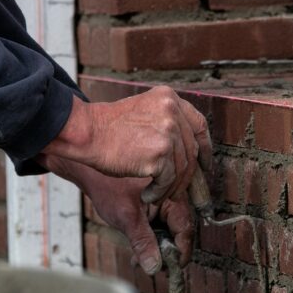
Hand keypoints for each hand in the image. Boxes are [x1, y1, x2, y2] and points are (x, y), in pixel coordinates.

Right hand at [42, 86, 212, 207]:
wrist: (87, 132)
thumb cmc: (108, 127)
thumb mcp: (143, 111)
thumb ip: (165, 122)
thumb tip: (187, 147)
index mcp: (169, 98)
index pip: (199, 124)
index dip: (205, 147)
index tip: (205, 164)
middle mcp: (172, 111)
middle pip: (191, 150)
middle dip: (188, 174)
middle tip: (180, 189)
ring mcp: (167, 131)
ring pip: (182, 168)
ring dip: (171, 186)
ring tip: (158, 193)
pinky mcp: (159, 153)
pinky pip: (168, 180)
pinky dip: (160, 192)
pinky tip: (148, 195)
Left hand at [50, 157, 197, 273]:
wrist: (91, 170)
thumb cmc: (108, 186)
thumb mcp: (126, 217)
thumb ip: (142, 242)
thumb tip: (154, 267)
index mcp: (172, 193)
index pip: (186, 229)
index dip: (181, 252)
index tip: (173, 268)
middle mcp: (173, 194)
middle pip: (180, 230)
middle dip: (168, 251)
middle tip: (152, 265)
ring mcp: (165, 197)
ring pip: (171, 228)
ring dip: (159, 245)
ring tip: (140, 257)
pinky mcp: (156, 200)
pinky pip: (162, 222)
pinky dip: (153, 235)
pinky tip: (138, 246)